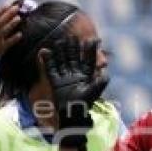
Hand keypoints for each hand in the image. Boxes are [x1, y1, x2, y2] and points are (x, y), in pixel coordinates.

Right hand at [0, 2, 21, 63]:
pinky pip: (8, 43)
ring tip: (19, 18)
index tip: (7, 4)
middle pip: (1, 21)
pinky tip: (20, 34)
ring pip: (5, 31)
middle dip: (9, 14)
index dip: (1, 10)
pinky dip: (14, 39)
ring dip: (12, 24)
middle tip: (17, 7)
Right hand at [43, 36, 108, 150]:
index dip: (91, 50)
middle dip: (73, 48)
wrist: (71, 114)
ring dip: (61, 52)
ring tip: (60, 41)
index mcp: (86, 75)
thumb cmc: (85, 104)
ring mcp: (64, 76)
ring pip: (62, 60)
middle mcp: (75, 73)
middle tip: (72, 37)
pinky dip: (47, 60)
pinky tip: (44, 51)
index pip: (89, 59)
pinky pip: (51, 68)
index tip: (93, 40)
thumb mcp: (95, 92)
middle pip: (74, 57)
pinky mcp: (55, 81)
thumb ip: (101, 82)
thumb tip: (107, 74)